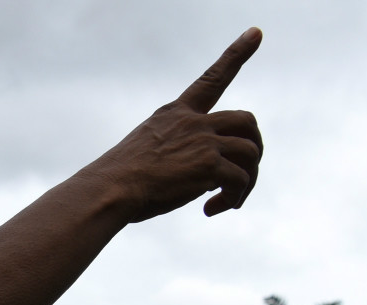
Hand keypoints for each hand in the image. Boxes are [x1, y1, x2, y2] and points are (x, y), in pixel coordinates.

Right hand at [84, 28, 262, 221]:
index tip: (255, 33)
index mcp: (176, 114)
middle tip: (244, 175)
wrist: (110, 189)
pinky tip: (212, 209)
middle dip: (255, 147)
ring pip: (251, 152)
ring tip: (231, 200)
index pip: (211, 78)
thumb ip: (175, 151)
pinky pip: (240, 180)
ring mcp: (203, 142)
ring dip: (248, 180)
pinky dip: (233, 197)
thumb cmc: (119, 179)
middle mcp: (194, 122)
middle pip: (247, 121)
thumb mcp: (145, 150)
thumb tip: (199, 177)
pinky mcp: (209, 167)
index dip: (237, 53)